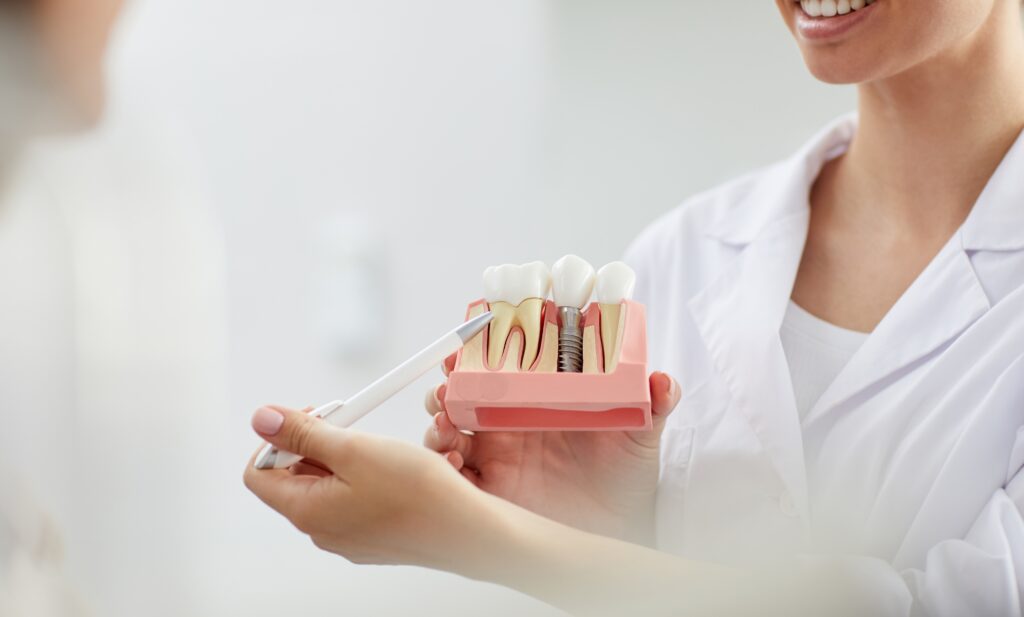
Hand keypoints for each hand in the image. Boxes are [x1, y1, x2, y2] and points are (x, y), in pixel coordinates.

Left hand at [243, 405, 502, 571]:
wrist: (467, 530)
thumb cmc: (417, 492)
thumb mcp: (353, 448)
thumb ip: (303, 433)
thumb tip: (262, 420)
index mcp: (306, 510)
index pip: (258, 473)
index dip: (276, 439)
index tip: (309, 418)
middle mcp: (321, 530)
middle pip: (293, 478)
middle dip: (313, 443)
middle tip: (348, 423)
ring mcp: (347, 537)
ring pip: (325, 486)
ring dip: (340, 457)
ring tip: (373, 445)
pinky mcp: (372, 536)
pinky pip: (351, 499)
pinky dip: (361, 476)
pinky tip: (390, 467)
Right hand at [424, 357, 680, 543]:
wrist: (622, 529)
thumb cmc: (627, 476)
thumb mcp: (642, 435)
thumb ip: (655, 404)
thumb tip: (664, 380)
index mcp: (535, 400)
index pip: (497, 366)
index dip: (477, 350)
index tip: (468, 339)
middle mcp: (507, 424)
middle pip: (461, 393)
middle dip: (446, 383)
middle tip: (448, 383)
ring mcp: (493, 456)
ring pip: (447, 429)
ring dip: (438, 419)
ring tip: (445, 420)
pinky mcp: (487, 490)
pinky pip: (452, 476)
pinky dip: (441, 467)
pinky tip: (452, 462)